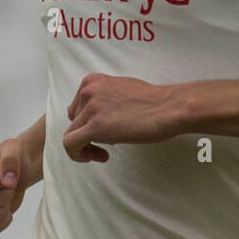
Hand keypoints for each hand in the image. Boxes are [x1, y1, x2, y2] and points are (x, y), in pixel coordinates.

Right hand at [0, 139, 26, 233]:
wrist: (10, 174)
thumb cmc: (8, 159)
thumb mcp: (13, 149)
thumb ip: (10, 160)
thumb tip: (7, 181)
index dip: (6, 180)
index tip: (7, 174)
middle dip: (7, 194)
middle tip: (7, 187)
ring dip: (6, 207)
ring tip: (4, 196)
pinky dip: (3, 220)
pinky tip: (3, 209)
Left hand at [61, 73, 180, 162]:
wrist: (168, 108)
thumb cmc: (153, 101)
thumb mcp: (121, 89)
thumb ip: (105, 98)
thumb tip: (99, 115)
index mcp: (92, 81)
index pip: (77, 107)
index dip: (87, 122)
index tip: (102, 131)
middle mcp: (87, 91)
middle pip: (73, 122)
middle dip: (87, 134)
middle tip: (106, 143)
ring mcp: (90, 109)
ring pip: (70, 135)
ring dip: (85, 147)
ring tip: (103, 152)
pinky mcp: (95, 127)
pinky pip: (70, 145)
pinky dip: (79, 155)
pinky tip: (100, 157)